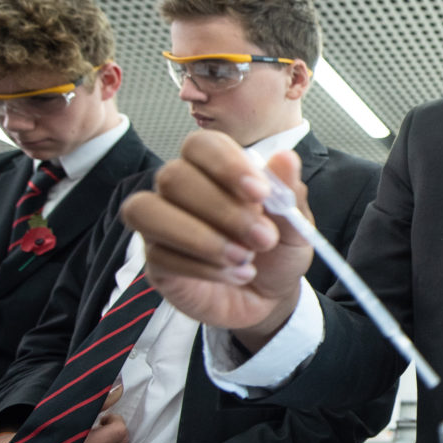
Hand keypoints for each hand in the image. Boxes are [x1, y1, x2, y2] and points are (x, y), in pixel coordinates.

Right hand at [118, 131, 314, 349]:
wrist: (270, 298)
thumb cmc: (277, 251)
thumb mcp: (295, 224)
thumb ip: (288, 192)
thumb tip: (286, 157)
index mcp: (214, 169)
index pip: (201, 145)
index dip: (226, 165)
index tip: (260, 193)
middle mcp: (180, 190)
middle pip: (173, 176)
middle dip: (222, 209)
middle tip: (264, 238)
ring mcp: (161, 225)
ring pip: (148, 211)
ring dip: (200, 237)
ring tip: (244, 258)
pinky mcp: (155, 262)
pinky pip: (159, 255)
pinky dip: (204, 268)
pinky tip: (236, 275)